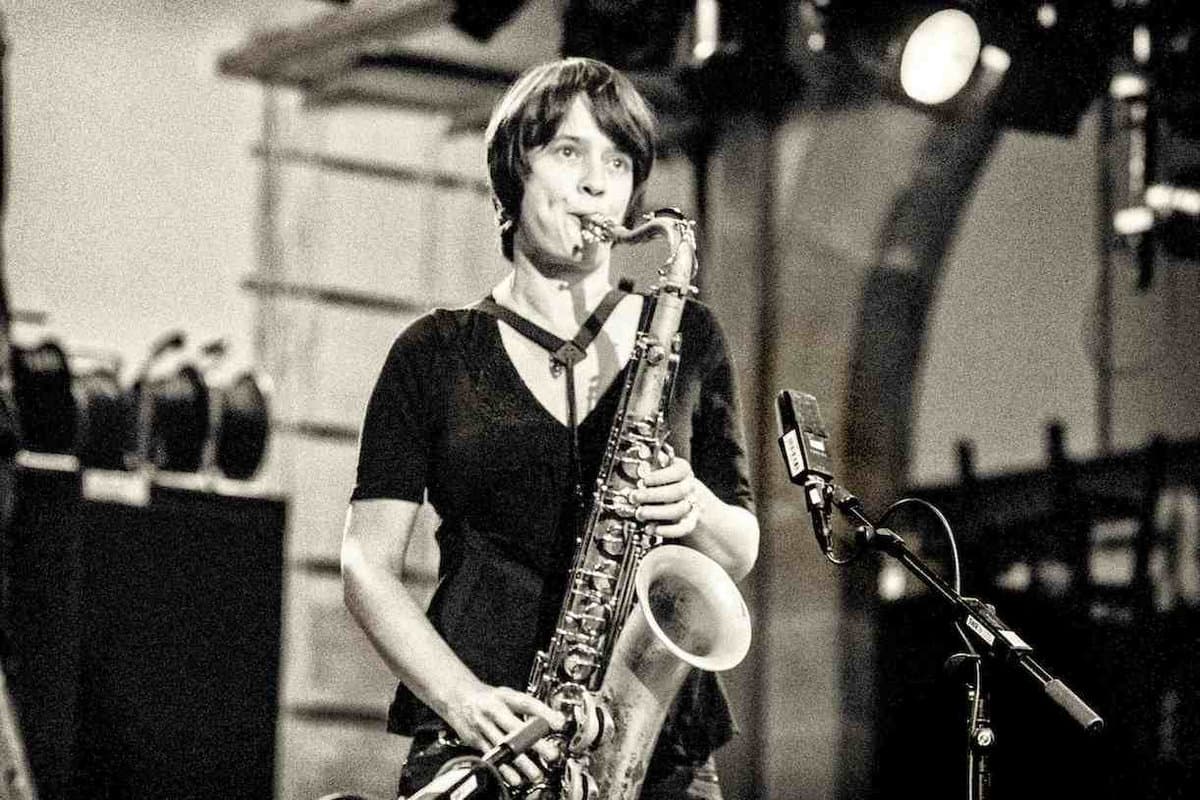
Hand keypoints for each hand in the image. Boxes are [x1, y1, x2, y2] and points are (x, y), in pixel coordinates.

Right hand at [441, 681, 565, 787]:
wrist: (457, 696)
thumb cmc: (488, 697)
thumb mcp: (508, 695)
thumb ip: (528, 707)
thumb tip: (554, 718)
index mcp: (504, 696)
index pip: (525, 703)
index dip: (543, 712)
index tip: (558, 723)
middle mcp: (493, 710)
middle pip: (515, 727)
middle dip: (534, 742)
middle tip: (551, 754)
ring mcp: (483, 726)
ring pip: (503, 746)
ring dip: (521, 762)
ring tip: (536, 774)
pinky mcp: (476, 740)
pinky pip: (492, 755)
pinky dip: (504, 768)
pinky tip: (515, 778)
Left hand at [631, 454, 701, 537]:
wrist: (683, 497)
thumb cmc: (666, 481)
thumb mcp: (661, 467)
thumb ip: (653, 463)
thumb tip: (641, 454)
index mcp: (683, 471)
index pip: (678, 471)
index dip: (661, 476)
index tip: (644, 480)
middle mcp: (689, 487)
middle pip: (677, 492)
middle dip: (652, 496)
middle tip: (634, 497)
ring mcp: (690, 505)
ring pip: (678, 510)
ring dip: (656, 513)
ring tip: (639, 513)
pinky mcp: (689, 522)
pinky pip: (682, 528)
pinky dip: (666, 530)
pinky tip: (651, 529)